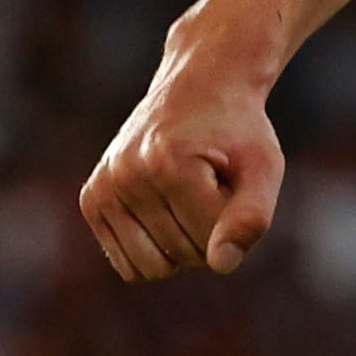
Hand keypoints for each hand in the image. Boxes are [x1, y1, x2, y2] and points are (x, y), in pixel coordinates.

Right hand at [79, 33, 285, 281]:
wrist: (201, 86)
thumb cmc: (238, 130)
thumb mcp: (263, 166)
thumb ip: (251, 217)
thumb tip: (221, 265)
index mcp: (168, 163)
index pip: (210, 244)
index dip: (233, 222)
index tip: (233, 181)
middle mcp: (126, 174)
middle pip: (180, 258)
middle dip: (207, 234)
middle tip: (211, 186)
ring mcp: (103, 186)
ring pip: (151, 269)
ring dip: (180, 247)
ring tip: (188, 200)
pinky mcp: (92, 199)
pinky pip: (128, 265)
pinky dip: (154, 249)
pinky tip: (165, 210)